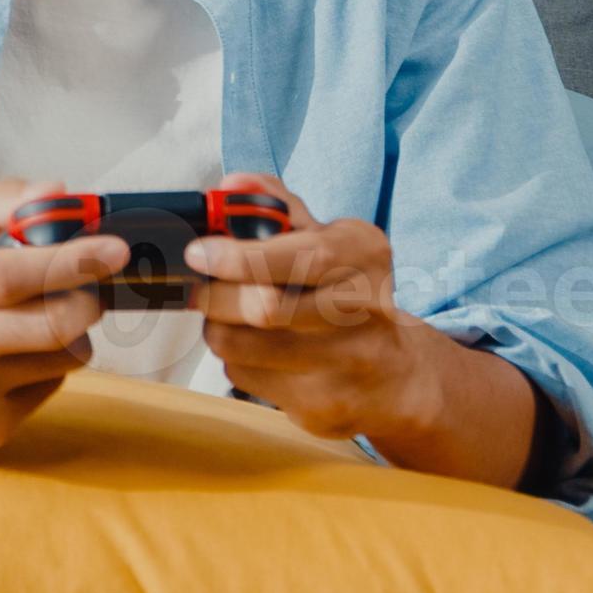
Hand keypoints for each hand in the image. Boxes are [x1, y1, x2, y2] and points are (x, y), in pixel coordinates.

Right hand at [0, 179, 127, 464]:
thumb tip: (59, 190)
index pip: (8, 274)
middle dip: (87, 301)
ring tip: (44, 325)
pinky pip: (47, 391)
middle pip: (49, 322)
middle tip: (90, 289)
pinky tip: (16, 364)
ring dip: (72, 335)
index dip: (69, 260)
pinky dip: (47, 371)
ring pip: (61, 358)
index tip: (112, 250)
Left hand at [184, 173, 450, 445]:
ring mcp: (348, 364)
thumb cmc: (345, 292)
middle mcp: (368, 310)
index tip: (198, 253)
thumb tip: (229, 185)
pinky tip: (257, 351)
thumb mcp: (325, 237)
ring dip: (218, 329)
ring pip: (242, 347)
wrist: (395, 375)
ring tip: (226, 317)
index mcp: (365, 254)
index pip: (304, 257)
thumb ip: (274, 205)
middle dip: (215, 297)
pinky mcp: (323, 406)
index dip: (240, 256)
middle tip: (198, 289)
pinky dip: (236, 361)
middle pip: (266, 309)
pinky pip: (245, 378)